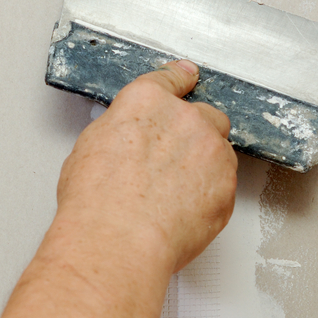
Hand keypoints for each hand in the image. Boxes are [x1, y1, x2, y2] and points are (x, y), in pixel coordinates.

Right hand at [55, 60, 237, 271]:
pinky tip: (183, 211)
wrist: (117, 240)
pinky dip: (210, 195)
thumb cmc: (96, 201)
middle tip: (170, 162)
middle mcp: (184, 118)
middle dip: (193, 134)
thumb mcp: (91, 149)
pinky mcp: (226, 185)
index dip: (180, 80)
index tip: (187, 77)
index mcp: (146, 102)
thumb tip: (129, 141)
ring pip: (218, 151)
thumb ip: (122, 132)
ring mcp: (210, 151)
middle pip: (205, 115)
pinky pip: (224, 184)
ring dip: (204, 166)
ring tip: (173, 194)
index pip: (171, 79)